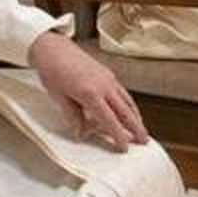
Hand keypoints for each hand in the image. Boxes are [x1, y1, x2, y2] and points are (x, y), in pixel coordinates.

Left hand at [29, 32, 147, 151]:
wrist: (53, 48)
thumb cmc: (53, 71)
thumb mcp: (59, 98)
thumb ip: (73, 117)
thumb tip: (81, 132)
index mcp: (91, 94)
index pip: (109, 120)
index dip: (118, 135)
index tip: (124, 148)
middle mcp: (104, 86)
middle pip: (125, 111)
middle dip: (136, 127)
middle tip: (145, 141)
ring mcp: (108, 79)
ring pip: (127, 101)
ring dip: (135, 116)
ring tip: (140, 128)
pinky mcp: (108, 74)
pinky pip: (123, 92)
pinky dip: (129, 104)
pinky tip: (128, 110)